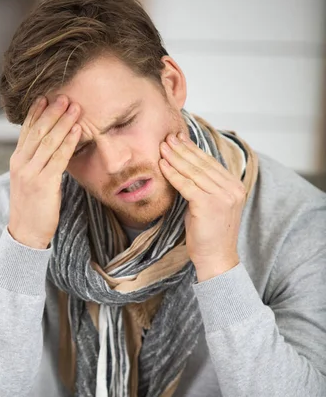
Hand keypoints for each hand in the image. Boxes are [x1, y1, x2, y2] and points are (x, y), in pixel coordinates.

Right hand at [8, 95, 81, 248]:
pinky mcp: (43, 183)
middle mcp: (21, 163)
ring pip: (48, 141)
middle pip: (38, 131)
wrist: (25, 234)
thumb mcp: (30, 182)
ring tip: (75, 108)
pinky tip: (77, 130)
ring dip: (63, 122)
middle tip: (65, 96)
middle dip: (52, 112)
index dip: (36, 113)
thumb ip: (38, 165)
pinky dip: (68, 142)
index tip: (46, 97)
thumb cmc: (33, 209)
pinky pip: (58, 158)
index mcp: (17, 161)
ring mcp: (30, 173)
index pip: (26, 131)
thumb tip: (52, 151)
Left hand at [159, 131, 245, 280]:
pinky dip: (173, 174)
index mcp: (235, 187)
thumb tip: (186, 168)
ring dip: (176, 158)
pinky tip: (162, 166)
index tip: (179, 139)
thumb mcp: (209, 206)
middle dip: (183, 149)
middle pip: (202, 164)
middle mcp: (232, 189)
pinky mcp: (210, 204)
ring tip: (162, 147)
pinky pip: (187, 185)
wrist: (216, 259)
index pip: (211, 164)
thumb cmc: (209, 235)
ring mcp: (223, 196)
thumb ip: (204, 187)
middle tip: (168, 137)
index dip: (193, 150)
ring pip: (194, 172)